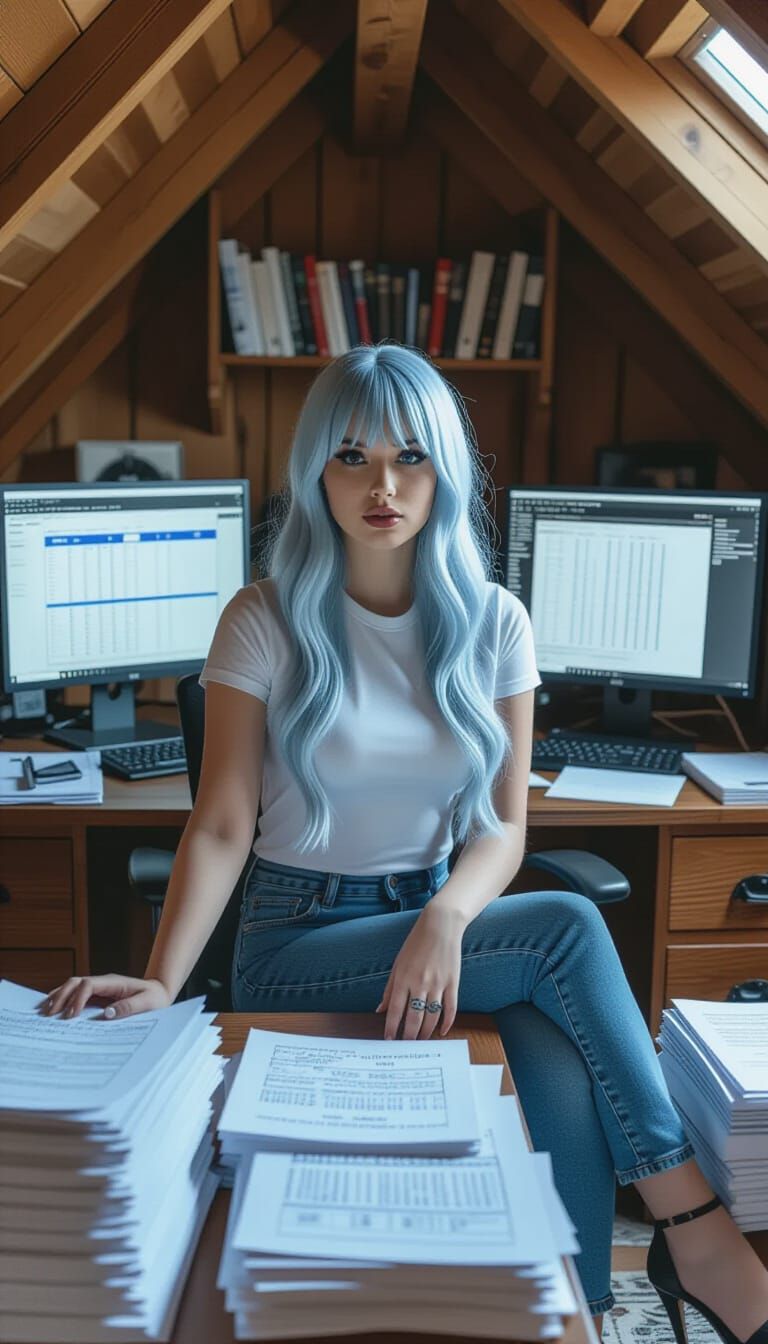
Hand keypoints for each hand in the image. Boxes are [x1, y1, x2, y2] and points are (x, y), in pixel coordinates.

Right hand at [39, 975, 170, 1020]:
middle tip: (49, 1015)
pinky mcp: (97, 996)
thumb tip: (107, 1014)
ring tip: (45, 1012)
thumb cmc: (155, 998)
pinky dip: (63, 1000)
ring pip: (72, 986)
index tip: (71, 1016)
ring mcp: (99, 988)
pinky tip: (54, 1010)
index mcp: (114, 982)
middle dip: (61, 996)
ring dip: (58, 997)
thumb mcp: (148, 1003)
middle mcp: (103, 983)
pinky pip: (76, 995)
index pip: (89, 985)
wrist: (159, 992)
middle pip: (75, 982)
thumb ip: (129, 1007)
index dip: (77, 998)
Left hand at [377, 904, 463, 1040]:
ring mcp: (438, 984)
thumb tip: (380, 1009)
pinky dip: (447, 1022)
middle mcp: (420, 983)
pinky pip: (451, 1008)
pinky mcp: (453, 983)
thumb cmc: (416, 943)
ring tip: (421, 1041)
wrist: (440, 926)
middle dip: (408, 1035)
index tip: (389, 1039)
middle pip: (413, 1017)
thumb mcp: (398, 964)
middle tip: (406, 1046)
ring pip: (432, 1016)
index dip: (391, 1027)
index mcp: (404, 978)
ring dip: (425, 1032)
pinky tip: (442, 1031)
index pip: (395, 1010)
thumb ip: (390, 988)